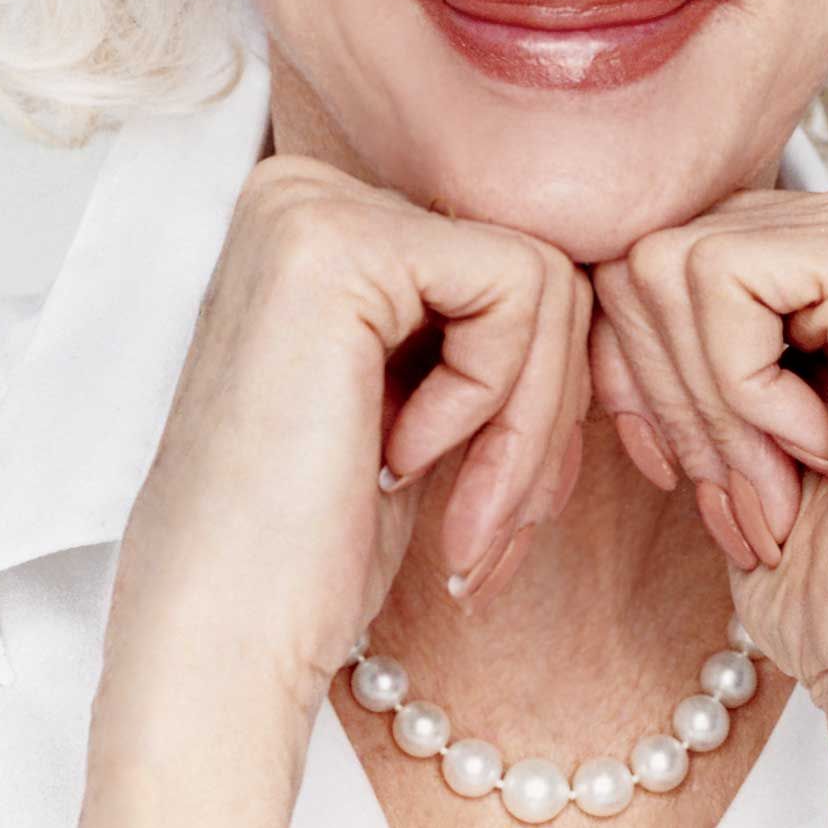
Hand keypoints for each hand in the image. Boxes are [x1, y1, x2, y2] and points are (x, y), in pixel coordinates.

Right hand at [104, 148, 592, 737]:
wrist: (221, 635)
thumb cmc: (308, 552)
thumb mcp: (412, 412)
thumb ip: (476, 335)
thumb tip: (606, 287)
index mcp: (315, 225)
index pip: (505, 271)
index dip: (538, 401)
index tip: (498, 510)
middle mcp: (304, 192)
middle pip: (533, 272)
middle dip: (545, 422)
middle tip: (491, 532)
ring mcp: (313, 207)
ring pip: (542, 282)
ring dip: (530, 429)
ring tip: (467, 523)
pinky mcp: (339, 242)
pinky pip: (517, 288)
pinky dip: (496, 400)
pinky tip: (404, 464)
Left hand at [583, 177, 827, 728]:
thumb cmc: (825, 561)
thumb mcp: (712, 417)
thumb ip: (666, 324)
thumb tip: (574, 262)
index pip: (651, 249)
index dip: (637, 376)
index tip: (696, 470)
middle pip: (648, 251)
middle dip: (668, 396)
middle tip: (749, 486)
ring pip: (668, 264)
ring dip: (707, 406)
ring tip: (781, 475)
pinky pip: (722, 281)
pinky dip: (740, 392)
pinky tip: (820, 446)